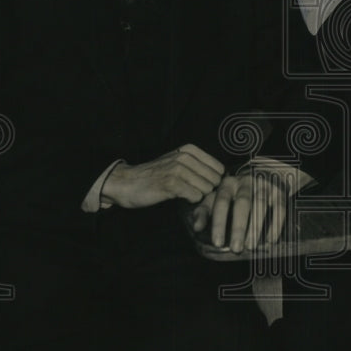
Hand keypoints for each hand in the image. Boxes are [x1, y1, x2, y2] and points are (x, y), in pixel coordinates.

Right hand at [102, 144, 223, 208]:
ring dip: (198, 196)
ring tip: (184, 195)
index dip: (213, 181)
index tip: (201, 185)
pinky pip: (196, 196)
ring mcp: (178, 169)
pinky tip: (179, 198)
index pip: (219, 168)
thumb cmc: (155, 176)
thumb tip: (224, 178)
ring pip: (207, 189)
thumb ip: (199, 167)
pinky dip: (190, 201)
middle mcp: (185, 156)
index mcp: (189, 150)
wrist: (126, 183)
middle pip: (215, 180)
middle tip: (192, 192)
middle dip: (207, 190)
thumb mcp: (178, 163)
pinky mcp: (171, 183)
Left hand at [206, 165, 291, 252]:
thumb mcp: (217, 197)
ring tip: (251, 246)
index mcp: (228, 184)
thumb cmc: (235, 193)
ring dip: (256, 226)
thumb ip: (205, 211)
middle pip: (243, 203)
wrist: (264, 173)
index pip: (221, 202)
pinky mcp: (279, 191)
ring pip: (261, 204)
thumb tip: (197, 228)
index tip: (218, 243)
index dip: (219, 222)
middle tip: (235, 248)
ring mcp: (264, 185)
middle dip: (238, 227)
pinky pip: (279, 207)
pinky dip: (276, 224)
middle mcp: (246, 182)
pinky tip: (270, 239)